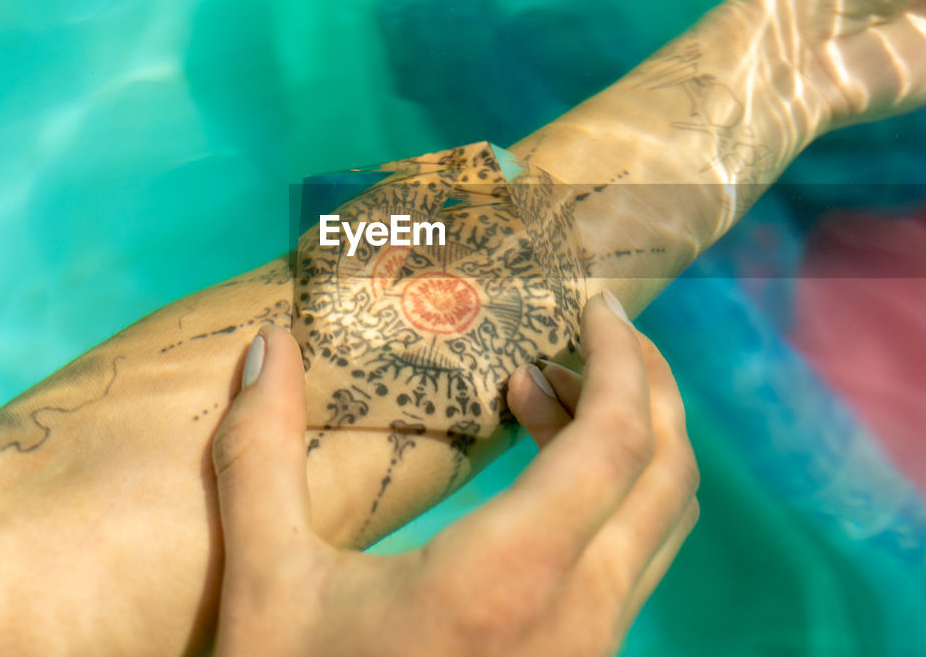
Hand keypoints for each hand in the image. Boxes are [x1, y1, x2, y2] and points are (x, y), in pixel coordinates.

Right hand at [210, 293, 698, 656]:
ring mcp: (595, 652)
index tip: (597, 304)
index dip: (623, 358)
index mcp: (511, 576)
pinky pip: (637, 563)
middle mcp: (581, 615)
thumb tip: (264, 342)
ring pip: (661, 521)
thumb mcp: (266, 585)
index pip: (619, 438)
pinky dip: (615, 497)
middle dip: (645, 385)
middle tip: (587, 334)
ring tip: (547, 394)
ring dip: (630, 441)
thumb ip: (259, 453)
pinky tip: (541, 483)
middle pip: (666, 471)